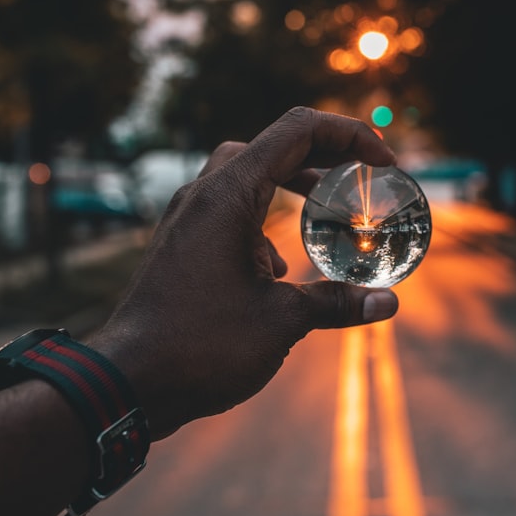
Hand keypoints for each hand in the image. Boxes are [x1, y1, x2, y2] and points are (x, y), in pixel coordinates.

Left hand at [87, 107, 399, 439]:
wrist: (127, 384)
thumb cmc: (199, 346)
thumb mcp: (281, 322)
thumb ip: (337, 304)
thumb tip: (389, 304)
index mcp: (228, 195)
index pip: (298, 131)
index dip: (350, 134)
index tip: (384, 162)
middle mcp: (204, 194)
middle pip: (273, 146)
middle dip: (324, 154)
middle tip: (361, 174)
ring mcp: (188, 218)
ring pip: (246, 175)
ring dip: (291, 182)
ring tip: (328, 206)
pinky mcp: (182, 244)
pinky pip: (228, 211)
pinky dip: (264, 220)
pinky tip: (281, 267)